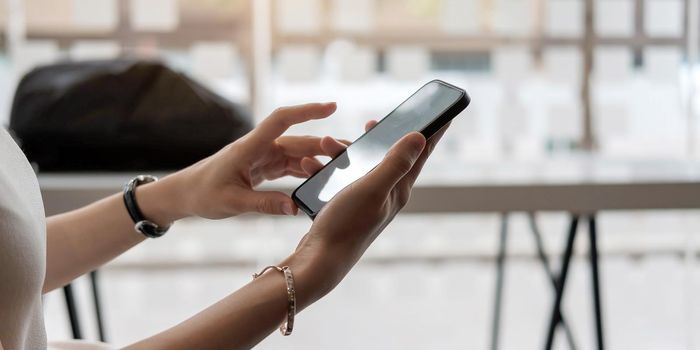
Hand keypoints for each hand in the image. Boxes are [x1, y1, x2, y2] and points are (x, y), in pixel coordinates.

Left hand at [151, 102, 351, 220]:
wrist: (184, 194)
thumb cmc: (203, 194)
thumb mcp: (232, 203)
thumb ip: (264, 204)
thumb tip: (296, 208)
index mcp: (250, 147)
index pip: (282, 120)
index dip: (307, 111)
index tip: (332, 106)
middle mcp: (259, 147)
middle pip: (298, 140)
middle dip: (324, 144)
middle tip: (352, 151)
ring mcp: (262, 157)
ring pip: (297, 154)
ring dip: (318, 159)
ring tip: (343, 166)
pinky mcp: (263, 168)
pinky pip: (290, 166)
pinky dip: (306, 171)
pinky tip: (322, 178)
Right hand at [290, 121, 449, 299]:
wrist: (319, 259)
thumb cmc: (347, 225)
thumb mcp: (372, 188)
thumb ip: (395, 162)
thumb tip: (420, 137)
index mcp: (399, 189)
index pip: (421, 154)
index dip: (432, 131)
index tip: (443, 113)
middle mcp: (387, 194)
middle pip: (388, 155)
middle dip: (377, 137)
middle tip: (372, 124)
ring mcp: (367, 200)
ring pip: (360, 165)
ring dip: (343, 152)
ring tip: (325, 144)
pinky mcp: (348, 205)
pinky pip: (341, 177)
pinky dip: (328, 168)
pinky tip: (311, 165)